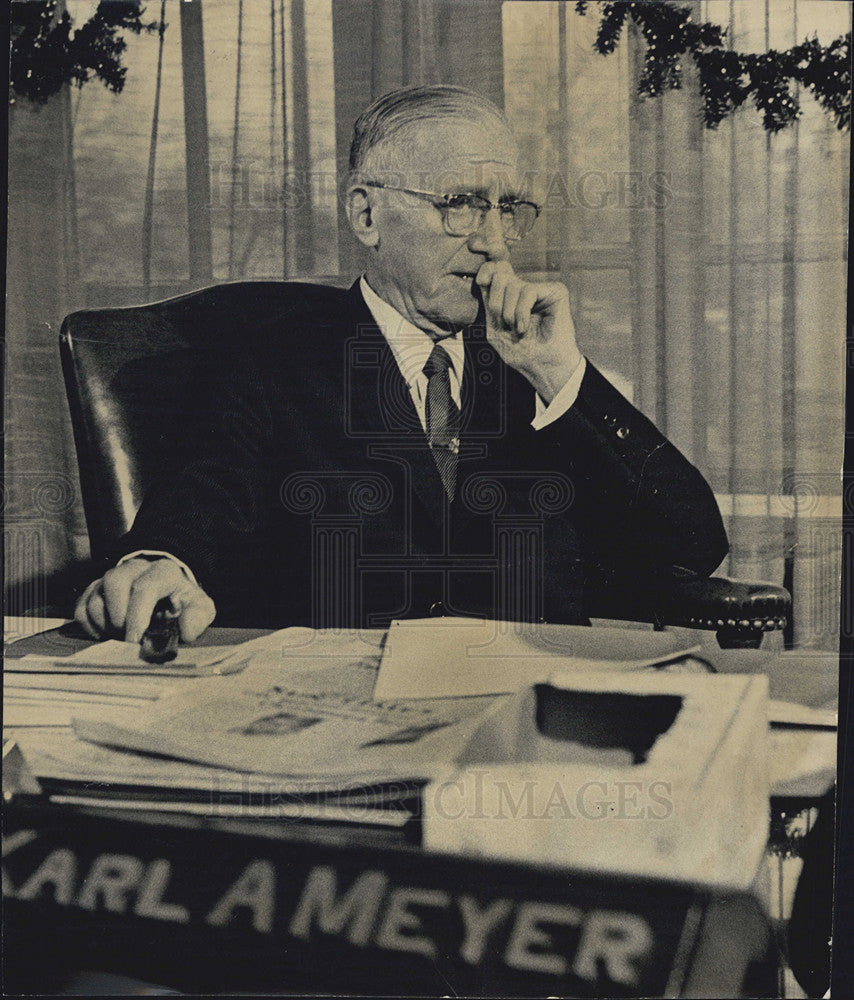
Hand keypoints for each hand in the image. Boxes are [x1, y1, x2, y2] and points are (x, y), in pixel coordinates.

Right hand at [75, 557, 215, 642]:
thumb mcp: (200, 607)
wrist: (168, 588)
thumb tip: (185, 630)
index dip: (137, 615)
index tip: (134, 640)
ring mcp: (113, 577)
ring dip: (103, 622)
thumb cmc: (182, 599)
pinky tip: (104, 634)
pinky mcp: (97, 588)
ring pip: (95, 594)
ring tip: (118, 635)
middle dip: (117, 616)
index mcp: (163, 571)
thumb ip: (198, 617)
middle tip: (126, 637)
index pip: (146, 587)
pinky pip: (82, 604)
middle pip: (114, 582)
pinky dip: (88, 624)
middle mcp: (135, 568)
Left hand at [475, 261, 582, 403]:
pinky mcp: (555, 291)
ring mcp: (541, 289)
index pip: (494, 271)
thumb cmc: (520, 351)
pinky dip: (521, 313)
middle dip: (496, 305)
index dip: (486, 271)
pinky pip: (528, 291)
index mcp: (510, 296)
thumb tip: (484, 275)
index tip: (481, 281)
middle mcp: (525, 288)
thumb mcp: (494, 328)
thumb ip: (488, 302)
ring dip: (509, 314)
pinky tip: (524, 327)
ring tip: (518, 331)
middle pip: (500, 277)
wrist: (543, 367)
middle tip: (505, 325)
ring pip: (512, 285)